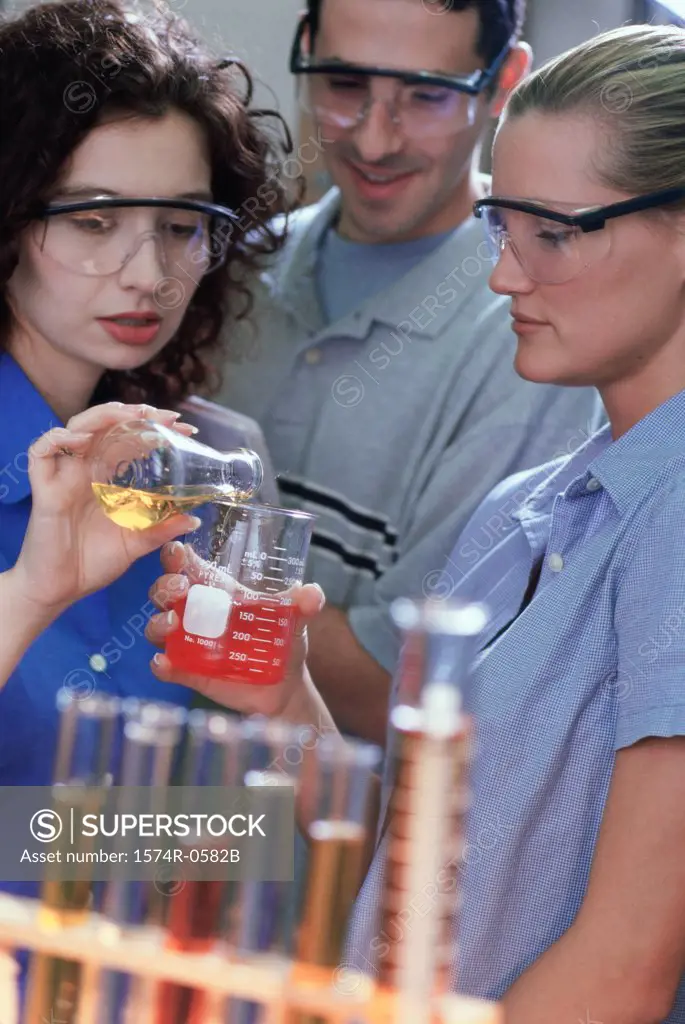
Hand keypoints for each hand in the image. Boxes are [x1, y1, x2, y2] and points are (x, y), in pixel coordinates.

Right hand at [12, 402, 201, 615]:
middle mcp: (85, 471)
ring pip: (75, 428)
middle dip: (134, 413)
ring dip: (102, 416)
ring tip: (129, 414)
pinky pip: (40, 453)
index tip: (185, 427)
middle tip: (165, 416)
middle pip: (104, 425)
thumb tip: (192, 519)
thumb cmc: (91, 563)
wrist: (59, 590)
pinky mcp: (43, 490)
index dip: (154, 426)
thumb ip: (160, 529)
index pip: (129, 439)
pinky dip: (58, 439)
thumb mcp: (136, 543)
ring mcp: (63, 477)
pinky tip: (81, 439)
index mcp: (106, 479)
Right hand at [145, 540, 324, 717]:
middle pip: (164, 590)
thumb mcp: (295, 619)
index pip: (188, 566)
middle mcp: (196, 613)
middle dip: (164, 585)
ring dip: (158, 621)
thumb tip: (313, 594)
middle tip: (180, 589)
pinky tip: (164, 662)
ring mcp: (188, 643)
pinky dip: (161, 664)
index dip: (176, 555)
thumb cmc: (283, 642)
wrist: (284, 688)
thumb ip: (303, 604)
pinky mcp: (188, 671)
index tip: (177, 551)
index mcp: (218, 592)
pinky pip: (165, 666)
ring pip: (156, 625)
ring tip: (174, 624)